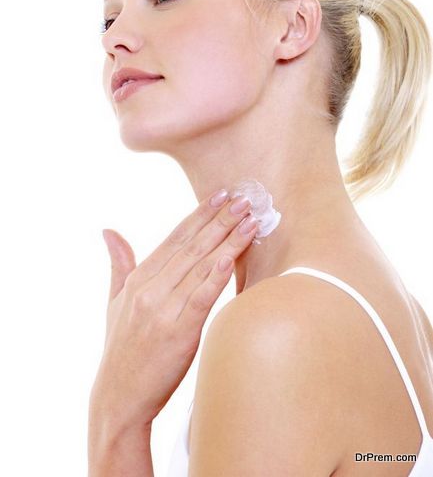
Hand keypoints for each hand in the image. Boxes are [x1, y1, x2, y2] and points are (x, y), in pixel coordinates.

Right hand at [89, 189, 257, 431]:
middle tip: (243, 198)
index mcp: (138, 280)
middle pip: (192, 247)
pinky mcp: (179, 332)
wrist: (119, 397)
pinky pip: (202, 298)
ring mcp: (164, 310)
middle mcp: (150, 289)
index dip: (198, 215)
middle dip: (220, 220)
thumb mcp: (113, 302)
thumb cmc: (121, 349)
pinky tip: (232, 258)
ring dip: (228, 241)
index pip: (174, 239)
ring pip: (201, 267)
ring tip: (250, 220)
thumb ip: (118, 264)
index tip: (219, 196)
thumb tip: (108, 230)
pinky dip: (217, 276)